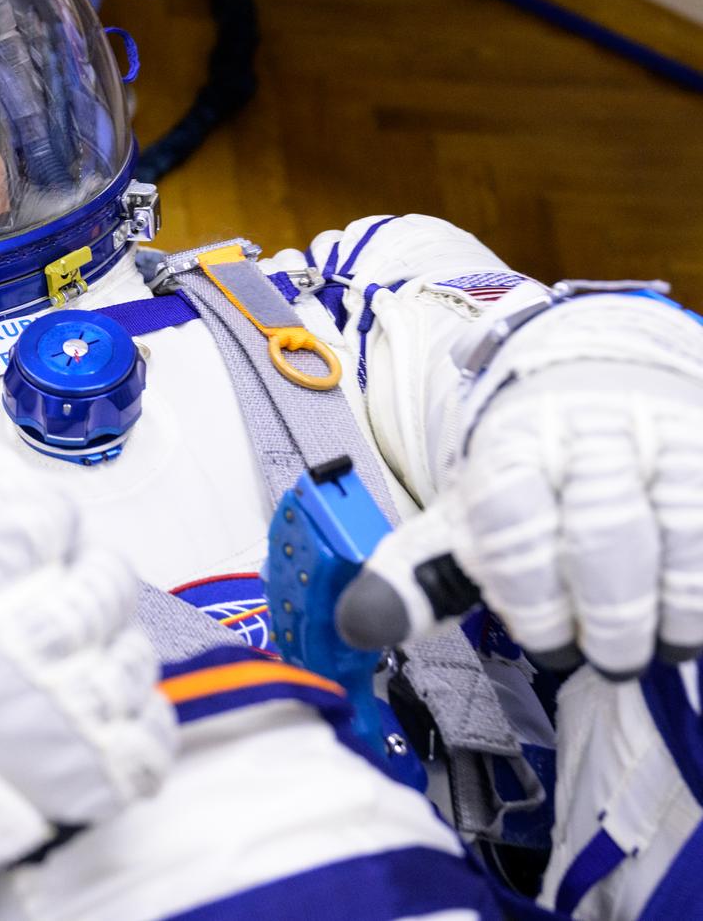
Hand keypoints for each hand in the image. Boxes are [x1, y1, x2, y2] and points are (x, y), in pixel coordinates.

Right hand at [0, 312, 174, 864]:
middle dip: (67, 599)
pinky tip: (66, 727)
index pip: (50, 514)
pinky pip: (150, 723)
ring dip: (91, 667)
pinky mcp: (107, 767)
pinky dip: (115, 727)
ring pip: (131, 652)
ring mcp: (72, 707)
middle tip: (15, 629)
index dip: (27, 540)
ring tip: (35, 687)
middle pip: (107, 581)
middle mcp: (29, 631)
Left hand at [340, 361, 702, 678]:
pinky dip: (697, 588)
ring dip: (668, 611)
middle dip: (607, 619)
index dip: (532, 597)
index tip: (547, 640)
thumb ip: (421, 571)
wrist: (588, 367)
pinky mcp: (702, 448)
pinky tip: (682, 616)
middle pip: (604, 538)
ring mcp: (658, 436)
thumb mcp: (467, 509)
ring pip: (678, 534)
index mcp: (510, 449)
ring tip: (650, 646)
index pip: (514, 522)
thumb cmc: (526, 463)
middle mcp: (586, 435)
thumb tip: (360, 626)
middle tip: (605, 659)